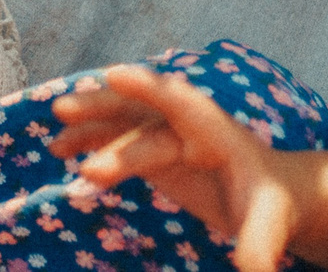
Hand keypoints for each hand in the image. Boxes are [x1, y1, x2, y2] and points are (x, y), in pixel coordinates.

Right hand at [51, 66, 301, 271]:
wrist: (271, 193)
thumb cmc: (272, 204)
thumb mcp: (272, 222)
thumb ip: (261, 243)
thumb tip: (253, 271)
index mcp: (217, 134)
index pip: (182, 103)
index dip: (148, 87)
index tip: (115, 75)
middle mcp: (186, 127)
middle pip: (141, 109)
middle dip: (103, 110)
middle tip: (64, 111)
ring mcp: (166, 134)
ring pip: (121, 119)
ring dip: (88, 123)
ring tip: (55, 143)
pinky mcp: (152, 149)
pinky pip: (115, 137)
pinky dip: (89, 139)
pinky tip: (60, 150)